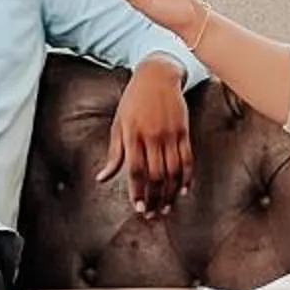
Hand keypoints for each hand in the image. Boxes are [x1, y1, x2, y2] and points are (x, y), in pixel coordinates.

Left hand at [97, 56, 193, 216]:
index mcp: (132, 135)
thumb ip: (114, 154)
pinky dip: (186, 177)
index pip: (135, 170)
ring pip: (172, 170)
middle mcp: (152, 136)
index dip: (138, 192)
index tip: (138, 208)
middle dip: (153, 198)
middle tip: (152, 214)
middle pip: (155, 175)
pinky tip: (182, 191)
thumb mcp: (118, 124)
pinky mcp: (184, 131)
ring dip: (169, 192)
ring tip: (166, 207)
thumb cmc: (133, 101)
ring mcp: (170, 133)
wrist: (157, 75)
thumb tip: (102, 178)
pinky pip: (187, 158)